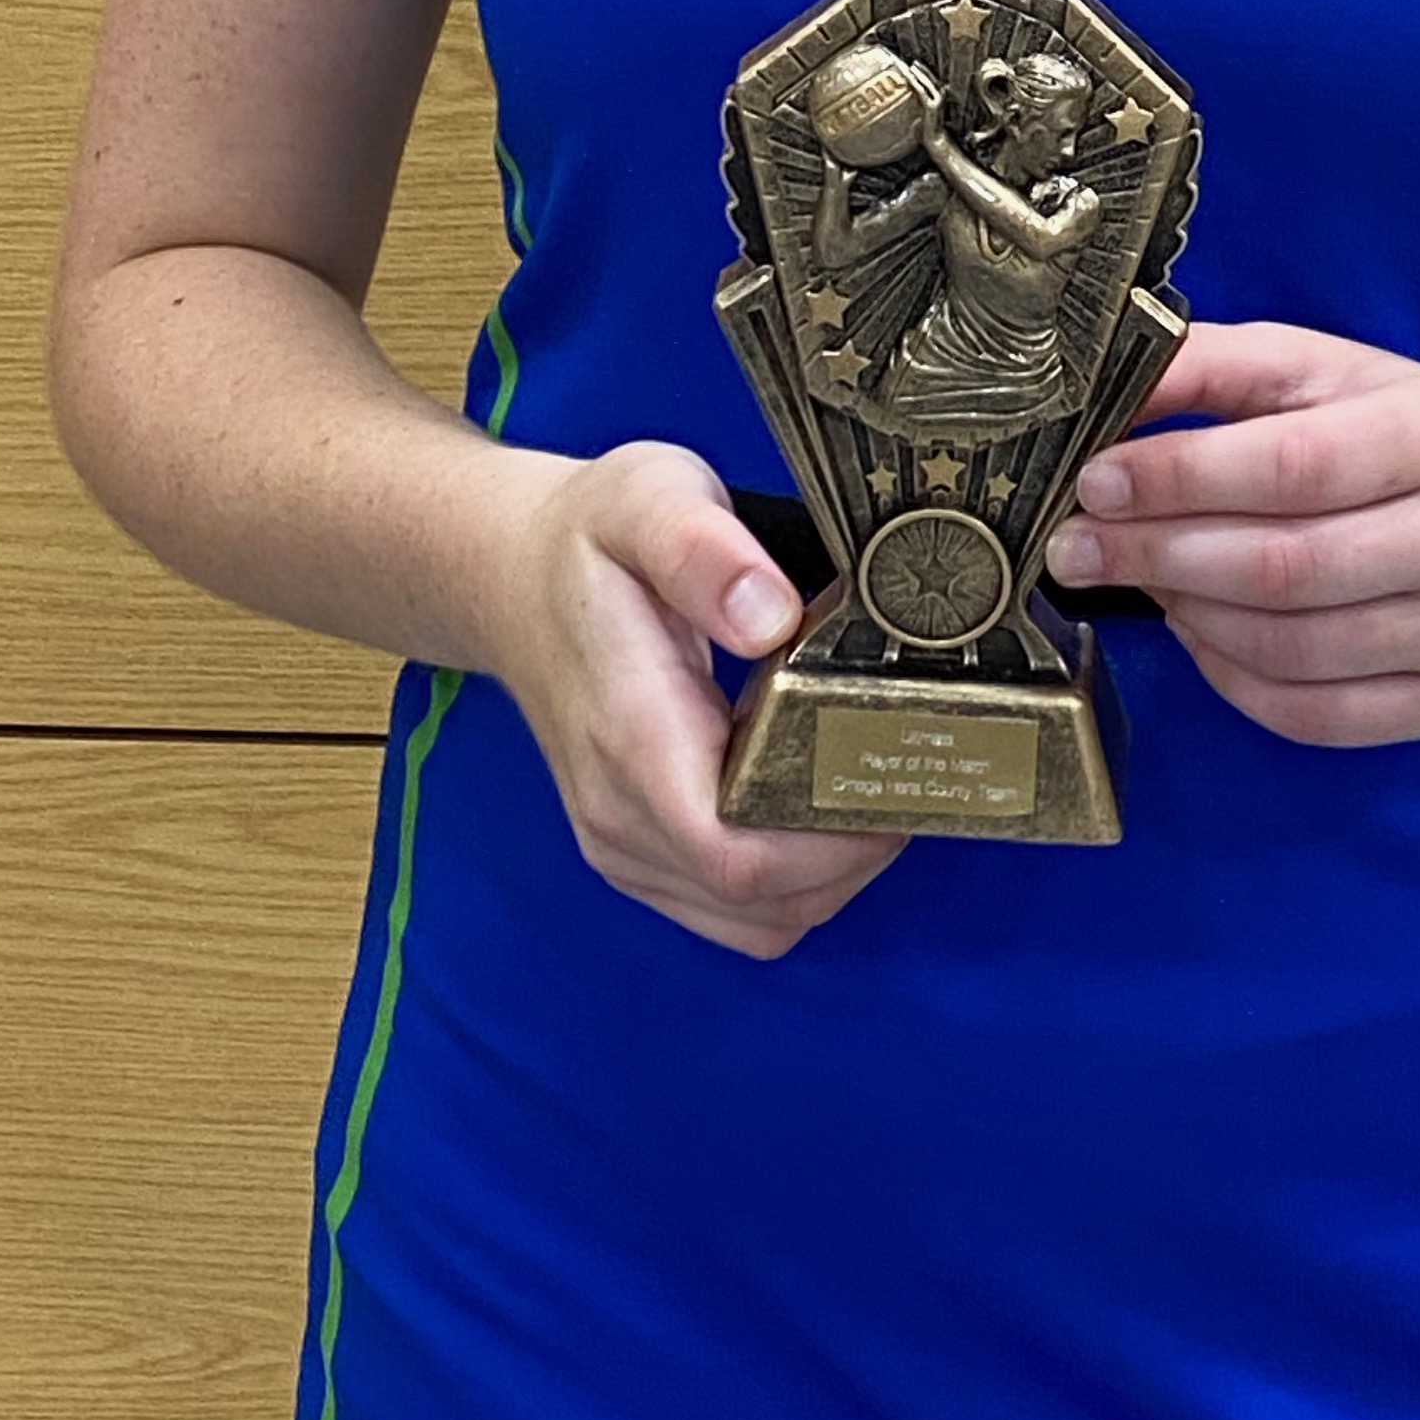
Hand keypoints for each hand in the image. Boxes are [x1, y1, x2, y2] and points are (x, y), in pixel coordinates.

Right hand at [486, 443, 903, 954]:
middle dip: (856, 851)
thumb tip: (771, 616)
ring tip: (869, 777)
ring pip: (760, 921)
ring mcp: (625, 846)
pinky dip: (797, 881)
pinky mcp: (640, 855)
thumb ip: (704, 551)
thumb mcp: (647, 498)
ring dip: (834, 873)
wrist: (512, 577)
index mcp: (632, 740)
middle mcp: (620, 817)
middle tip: (907, 762)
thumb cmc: (588, 541)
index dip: (833, 841)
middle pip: (765, 902)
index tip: (891, 770)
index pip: (739, 856)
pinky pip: (737, 911)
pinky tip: (820, 800)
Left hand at [1046, 322, 1419, 746]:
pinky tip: (1200, 633)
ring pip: (1292, 649)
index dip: (1181, 480)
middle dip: (1158, 557)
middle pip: (1286, 569)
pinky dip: (1233, 680)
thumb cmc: (1388, 430)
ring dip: (1189, 618)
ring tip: (1144, 581)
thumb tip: (1101, 393)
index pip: (1293, 466)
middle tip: (1077, 548)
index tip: (1095, 483)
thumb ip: (1207, 368)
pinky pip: (1314, 715)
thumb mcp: (1311, 368)